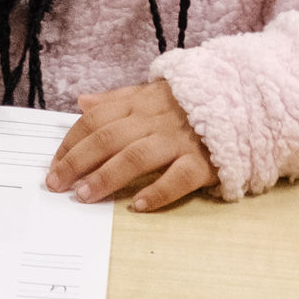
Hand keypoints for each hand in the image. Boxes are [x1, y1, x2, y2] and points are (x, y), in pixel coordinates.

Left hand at [46, 79, 217, 209]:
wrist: (245, 103)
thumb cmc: (191, 104)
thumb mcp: (151, 93)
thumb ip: (116, 100)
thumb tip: (82, 103)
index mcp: (139, 104)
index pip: (94, 121)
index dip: (71, 143)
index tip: (53, 165)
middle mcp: (155, 120)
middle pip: (107, 139)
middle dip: (77, 162)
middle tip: (57, 185)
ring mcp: (179, 141)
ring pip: (136, 157)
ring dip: (106, 177)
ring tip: (84, 196)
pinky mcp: (204, 161)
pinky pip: (178, 178)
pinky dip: (157, 192)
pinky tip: (137, 206)